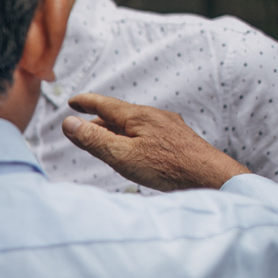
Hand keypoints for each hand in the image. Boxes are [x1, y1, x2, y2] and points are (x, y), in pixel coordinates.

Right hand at [61, 94, 249, 191]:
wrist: (209, 175)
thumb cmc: (166, 167)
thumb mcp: (122, 155)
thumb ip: (94, 139)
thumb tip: (68, 123)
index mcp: (138, 116)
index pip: (105, 105)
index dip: (86, 102)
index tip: (72, 102)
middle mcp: (154, 116)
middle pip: (119, 115)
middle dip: (99, 121)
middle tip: (83, 129)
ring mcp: (168, 126)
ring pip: (134, 125)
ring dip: (116, 131)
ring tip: (106, 143)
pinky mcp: (178, 139)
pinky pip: (147, 133)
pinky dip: (132, 138)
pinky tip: (135, 151)